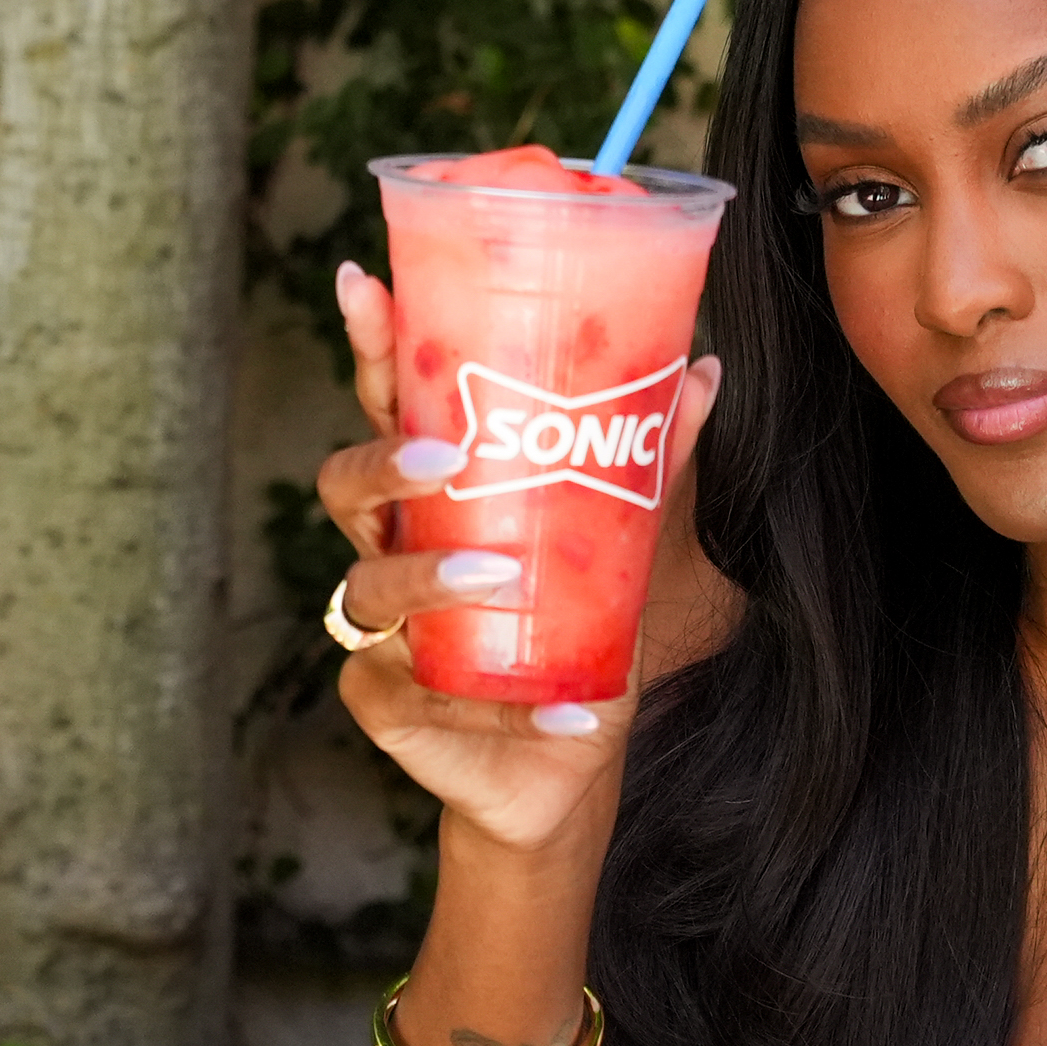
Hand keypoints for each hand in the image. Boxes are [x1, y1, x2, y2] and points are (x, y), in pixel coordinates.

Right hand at [319, 260, 719, 858]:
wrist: (566, 765)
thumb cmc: (573, 639)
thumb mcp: (622, 546)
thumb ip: (651, 461)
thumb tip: (703, 366)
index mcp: (431, 496)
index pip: (386, 406)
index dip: (367, 346)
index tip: (360, 280)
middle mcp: (389, 552)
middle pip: (344, 486)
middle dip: (384, 464)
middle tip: (448, 459)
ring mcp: (380, 633)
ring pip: (366, 590)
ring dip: (428, 581)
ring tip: (498, 579)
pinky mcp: (387, 708)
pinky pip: (420, 700)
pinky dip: (504, 711)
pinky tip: (568, 715)